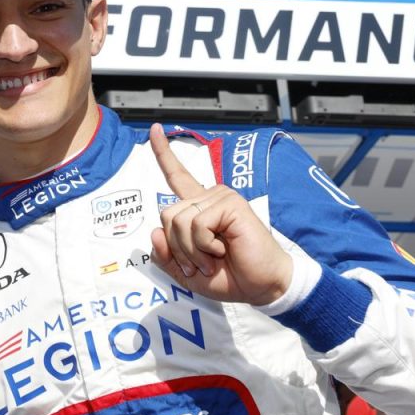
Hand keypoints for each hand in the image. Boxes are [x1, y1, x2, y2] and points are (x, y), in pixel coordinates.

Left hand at [147, 124, 293, 305]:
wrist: (260, 286)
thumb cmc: (229, 277)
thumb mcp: (186, 272)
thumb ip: (165, 255)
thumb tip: (154, 231)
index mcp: (197, 209)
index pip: (176, 176)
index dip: (162, 152)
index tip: (153, 128)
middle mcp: (208, 198)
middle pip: (166, 214)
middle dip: (176, 248)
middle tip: (200, 263)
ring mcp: (220, 198)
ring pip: (179, 221)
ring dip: (191, 250)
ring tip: (213, 259)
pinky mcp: (231, 204)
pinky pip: (197, 224)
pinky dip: (203, 245)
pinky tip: (222, 251)